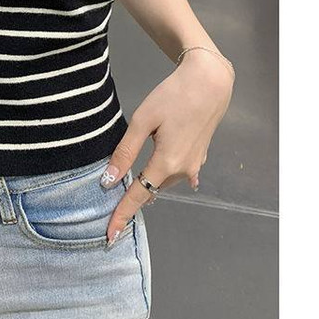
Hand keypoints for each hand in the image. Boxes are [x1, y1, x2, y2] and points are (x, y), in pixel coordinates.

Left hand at [101, 49, 233, 244]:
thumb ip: (125, 152)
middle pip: (152, 189)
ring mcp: (195, 164)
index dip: (123, 215)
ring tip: (128, 185)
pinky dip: (164, 174)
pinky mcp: (200, 154)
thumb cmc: (173, 96)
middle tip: (112, 207)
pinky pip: (178, 172)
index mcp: (167, 163)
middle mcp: (183, 170)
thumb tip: (109, 180)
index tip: (110, 236)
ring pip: (164, 180)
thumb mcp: (142, 120)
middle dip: (133, 198)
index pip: (139, 196)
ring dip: (148, 182)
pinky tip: (160, 173)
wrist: (209, 82)